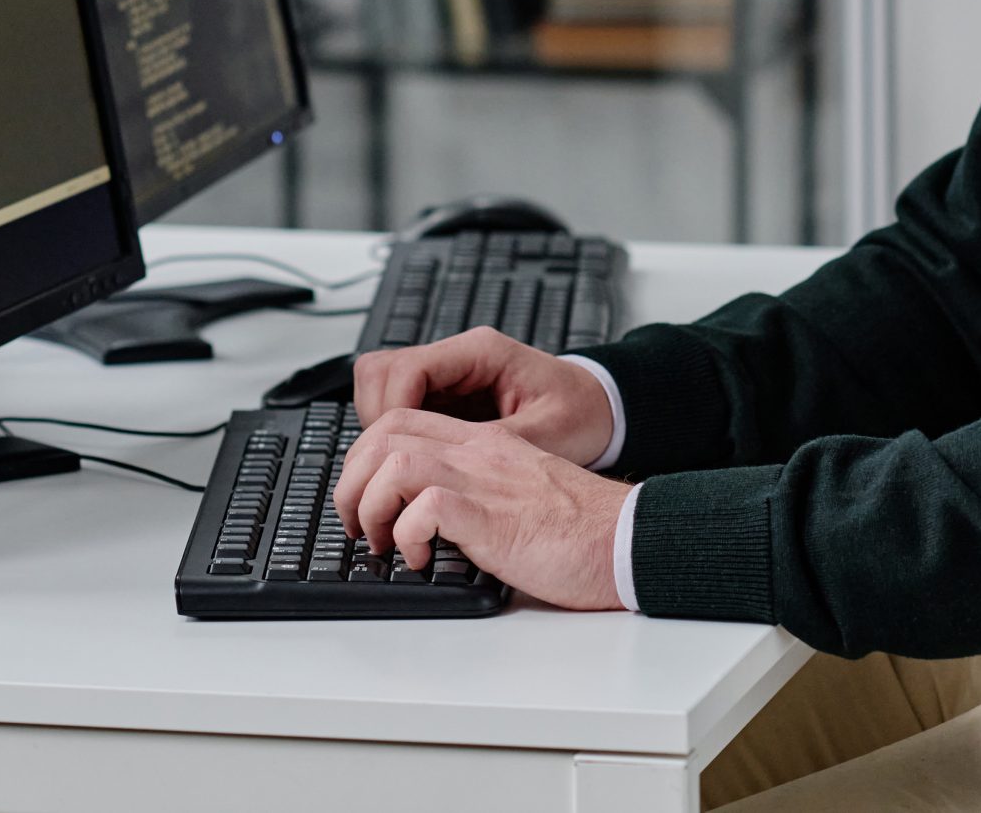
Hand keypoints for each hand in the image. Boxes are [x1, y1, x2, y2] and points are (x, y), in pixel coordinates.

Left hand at [334, 407, 630, 609]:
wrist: (627, 538)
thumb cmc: (582, 530)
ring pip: (393, 464)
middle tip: (361, 526)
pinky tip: (423, 559)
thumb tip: (430, 522)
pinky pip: (425, 510)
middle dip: (352, 482)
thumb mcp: (522, 494)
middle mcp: (481, 455)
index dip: (365, 458)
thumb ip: (481, 492)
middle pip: (384, 433)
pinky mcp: (493, 519)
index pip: (404, 421)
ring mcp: (486, 483)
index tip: (366, 500)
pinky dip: (407, 537)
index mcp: (488, 445)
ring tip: (384, 543)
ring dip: (371, 507)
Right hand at [353, 327, 615, 467]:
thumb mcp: (545, 435)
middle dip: (376, 422)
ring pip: (381, 388)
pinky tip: (412, 468)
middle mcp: (458, 358)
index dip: (392, 412)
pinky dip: (396, 437)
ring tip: (397, 471)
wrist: (603, 408)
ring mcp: (449, 375)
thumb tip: (447, 475)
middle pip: (379, 373)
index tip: (395, 456)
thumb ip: (494, 448)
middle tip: (387, 467)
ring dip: (381, 430)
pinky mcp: (447, 396)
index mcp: (480, 353)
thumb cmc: (582, 414)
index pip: (406, 369)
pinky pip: (400, 407)